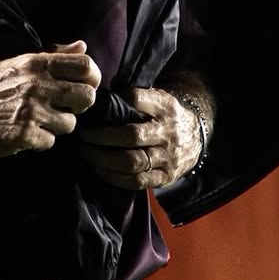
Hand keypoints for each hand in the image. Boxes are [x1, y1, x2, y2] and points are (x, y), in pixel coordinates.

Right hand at [0, 41, 99, 159]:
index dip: (91, 77)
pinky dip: (40, 142)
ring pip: (71, 124)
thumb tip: (82, 44)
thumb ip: (52, 55)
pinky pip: (50, 143)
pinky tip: (24, 135)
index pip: (84, 65)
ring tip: (38, 122)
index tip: (84, 85)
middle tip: (64, 107)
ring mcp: (33, 112)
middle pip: (87, 97)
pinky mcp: (26, 136)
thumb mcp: (15, 62)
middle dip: (79, 105)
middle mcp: (38, 85)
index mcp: (36, 64)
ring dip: (57, 126)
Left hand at [77, 85, 204, 188]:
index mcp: (164, 107)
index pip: (137, 99)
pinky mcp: (166, 177)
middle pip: (132, 135)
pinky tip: (99, 170)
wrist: (196, 138)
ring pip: (132, 161)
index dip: (114, 102)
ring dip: (103, 159)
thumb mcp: (157, 99)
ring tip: (86, 153)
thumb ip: (135, 97)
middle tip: (82, 135)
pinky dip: (114, 177)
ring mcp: (168, 157)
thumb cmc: (164, 116)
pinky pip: (137, 181)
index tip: (93, 107)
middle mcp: (167, 132)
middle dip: (102, 136)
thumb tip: (100, 99)